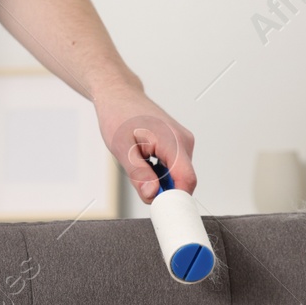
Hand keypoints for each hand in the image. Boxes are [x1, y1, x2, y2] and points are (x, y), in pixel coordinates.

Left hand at [93, 83, 197, 201]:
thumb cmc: (118, 115)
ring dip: (161, 180)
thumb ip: (139, 174)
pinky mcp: (181, 144)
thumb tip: (152, 195)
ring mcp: (184, 142)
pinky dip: (162, 172)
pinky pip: (176, 168)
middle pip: (183, 181)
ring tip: (140, 163)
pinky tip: (147, 160)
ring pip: (179, 176)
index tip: (161, 209)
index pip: (187, 180)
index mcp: (172, 141)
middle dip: (164, 190)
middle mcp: (184, 141)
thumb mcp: (122, 148)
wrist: (119, 95)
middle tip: (141, 183)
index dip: (176, 200)